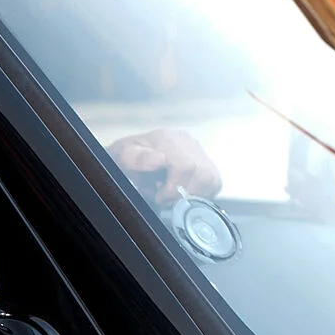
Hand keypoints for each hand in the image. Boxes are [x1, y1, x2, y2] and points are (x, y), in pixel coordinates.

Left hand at [107, 128, 221, 206]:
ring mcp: (197, 150)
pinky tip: (181, 191)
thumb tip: (159, 159)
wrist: (126, 157)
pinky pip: (214, 182)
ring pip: (212, 180)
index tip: (159, 195)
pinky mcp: (205, 161)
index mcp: (167, 138)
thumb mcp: (120, 158)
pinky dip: (199, 193)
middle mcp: (186, 141)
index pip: (186, 167)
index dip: (174, 189)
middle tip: (164, 196)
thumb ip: (135, 158)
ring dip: (193, 194)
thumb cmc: (123, 160)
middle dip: (184, 194)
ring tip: (172, 193)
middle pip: (204, 175)